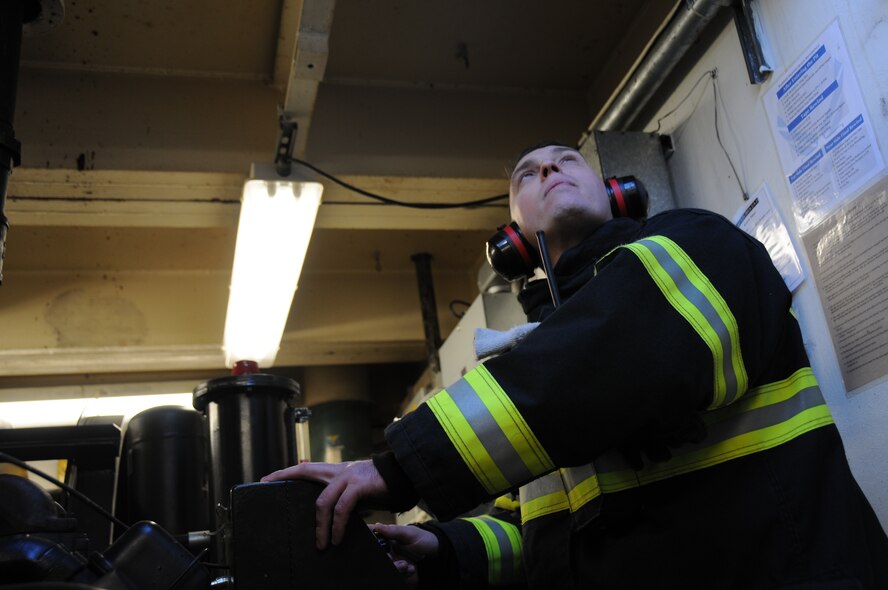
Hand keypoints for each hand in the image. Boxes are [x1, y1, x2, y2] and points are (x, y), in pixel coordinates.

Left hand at [261, 460, 390, 548]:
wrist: (401, 476)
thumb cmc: (378, 485)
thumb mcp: (355, 490)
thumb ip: (341, 497)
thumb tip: (329, 516)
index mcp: (335, 471)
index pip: (305, 468)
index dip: (285, 472)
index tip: (266, 479)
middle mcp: (338, 471)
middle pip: (305, 473)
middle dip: (286, 481)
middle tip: (272, 499)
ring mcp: (348, 477)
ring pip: (323, 501)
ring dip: (320, 526)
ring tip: (321, 544)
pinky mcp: (359, 486)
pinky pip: (342, 508)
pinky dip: (338, 525)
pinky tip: (337, 538)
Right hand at [370, 523, 438, 587]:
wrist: (439, 557)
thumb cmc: (424, 540)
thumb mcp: (410, 533)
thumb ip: (394, 531)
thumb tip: (377, 526)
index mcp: (387, 537)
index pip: (372, 535)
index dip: (370, 537)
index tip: (373, 540)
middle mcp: (386, 551)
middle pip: (376, 554)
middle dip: (384, 557)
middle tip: (390, 556)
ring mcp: (392, 563)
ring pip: (385, 567)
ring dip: (394, 567)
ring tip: (406, 565)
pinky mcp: (399, 574)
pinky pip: (395, 576)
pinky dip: (403, 574)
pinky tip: (411, 569)